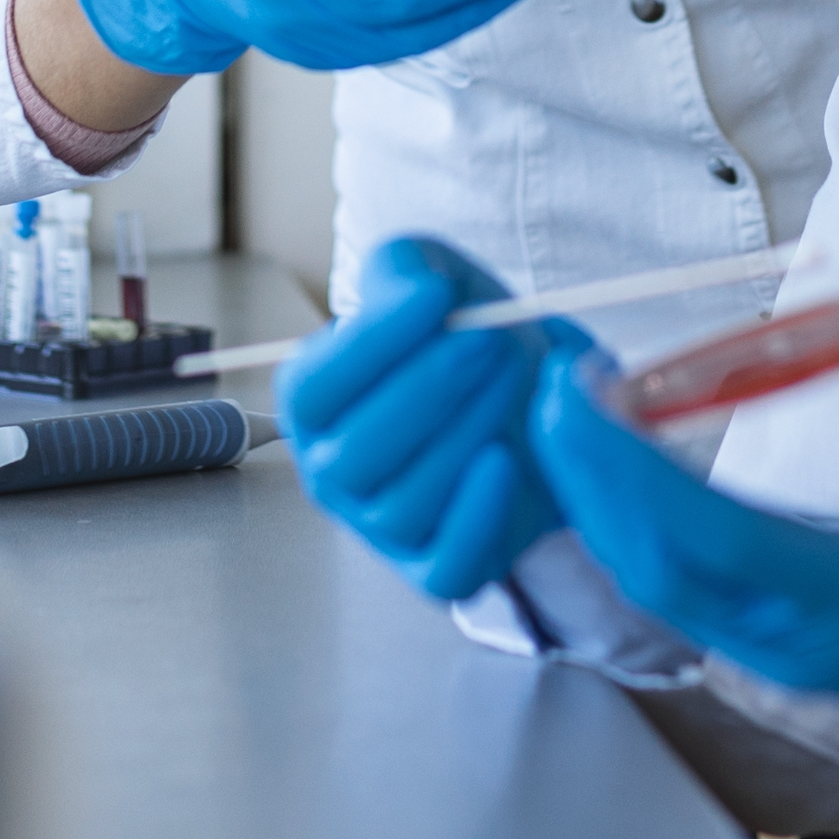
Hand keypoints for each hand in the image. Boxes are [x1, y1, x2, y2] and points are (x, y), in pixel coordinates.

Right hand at [283, 236, 590, 600]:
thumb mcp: (429, 279)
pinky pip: (447, 564)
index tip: (438, 295)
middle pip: (356, 451)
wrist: (527, 397)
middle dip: (428, 389)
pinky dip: (475, 516)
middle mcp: (333, 472)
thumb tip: (419, 294)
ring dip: (465, 434)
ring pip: (405, 502)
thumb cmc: (461, 339)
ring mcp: (382, 527)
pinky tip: (504, 458)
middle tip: (488, 341)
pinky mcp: (439, 567)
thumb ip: (406, 271)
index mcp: (314, 404)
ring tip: (512, 379)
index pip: (312, 389)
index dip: (372, 342)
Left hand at [528, 237, 838, 805]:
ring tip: (572, 406)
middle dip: (587, 475)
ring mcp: (775, 652)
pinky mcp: (767, 646)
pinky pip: (673, 588)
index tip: (578, 396)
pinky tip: (616, 458)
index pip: (714, 538)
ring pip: (652, 582)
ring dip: (598, 498)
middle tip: (552, 380)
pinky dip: (629, 524)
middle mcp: (797, 638)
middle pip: (654, 565)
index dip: (631, 468)